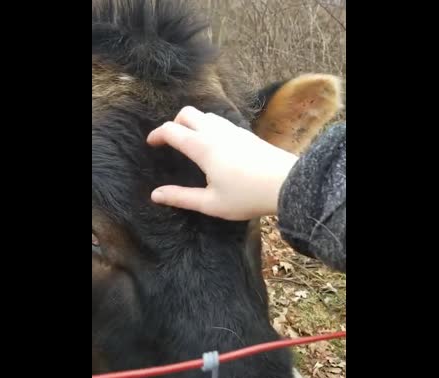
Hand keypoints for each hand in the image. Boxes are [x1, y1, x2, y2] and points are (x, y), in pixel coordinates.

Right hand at [147, 106, 297, 220]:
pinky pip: (222, 121)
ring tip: (191, 142)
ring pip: (206, 114)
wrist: (287, 184)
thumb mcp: (211, 203)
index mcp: (202, 147)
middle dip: (174, 123)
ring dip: (193, 123)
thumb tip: (155, 195)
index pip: (172, 130)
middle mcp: (216, 132)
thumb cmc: (247, 196)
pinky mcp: (247, 133)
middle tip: (171, 141)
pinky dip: (210, 126)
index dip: (157, 134)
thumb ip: (181, 198)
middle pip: (187, 113)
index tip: (151, 143)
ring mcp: (233, 130)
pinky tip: (215, 145)